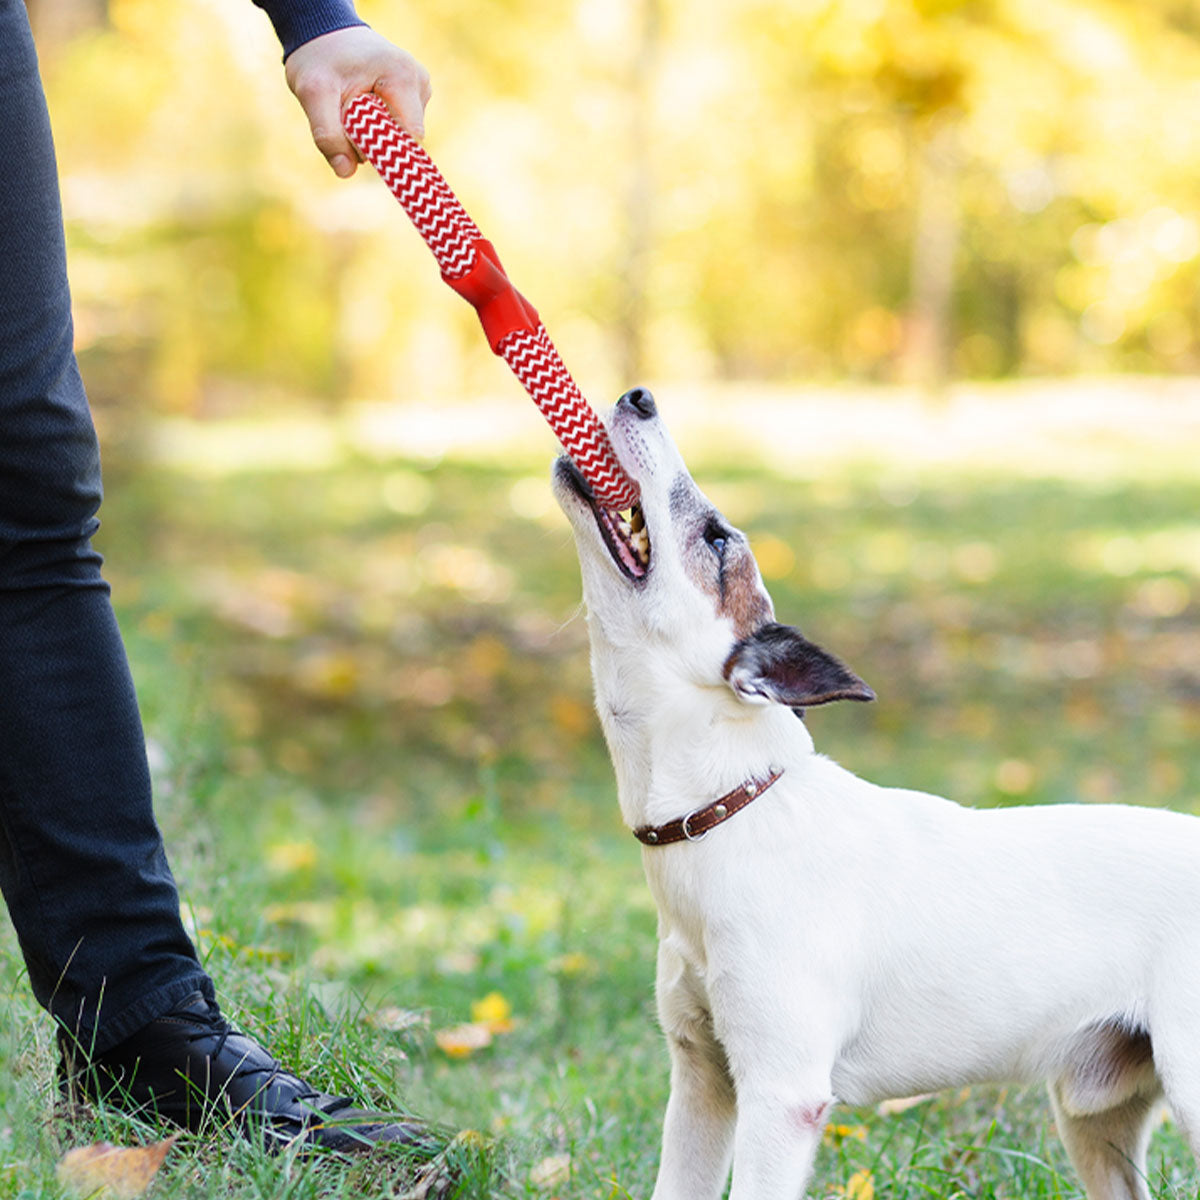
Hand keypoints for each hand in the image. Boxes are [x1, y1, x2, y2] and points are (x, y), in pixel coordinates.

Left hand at [284, 26, 430, 177]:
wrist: (324, 34)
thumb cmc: (319, 59)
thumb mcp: (313, 93)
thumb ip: (328, 135)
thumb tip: (345, 172)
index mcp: (403, 77)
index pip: (408, 137)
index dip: (384, 151)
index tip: (357, 148)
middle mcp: (419, 83)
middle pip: (404, 139)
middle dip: (374, 141)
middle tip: (346, 118)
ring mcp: (420, 90)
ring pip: (401, 137)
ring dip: (374, 135)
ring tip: (354, 109)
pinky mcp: (415, 97)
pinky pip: (399, 128)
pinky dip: (378, 127)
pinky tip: (364, 108)